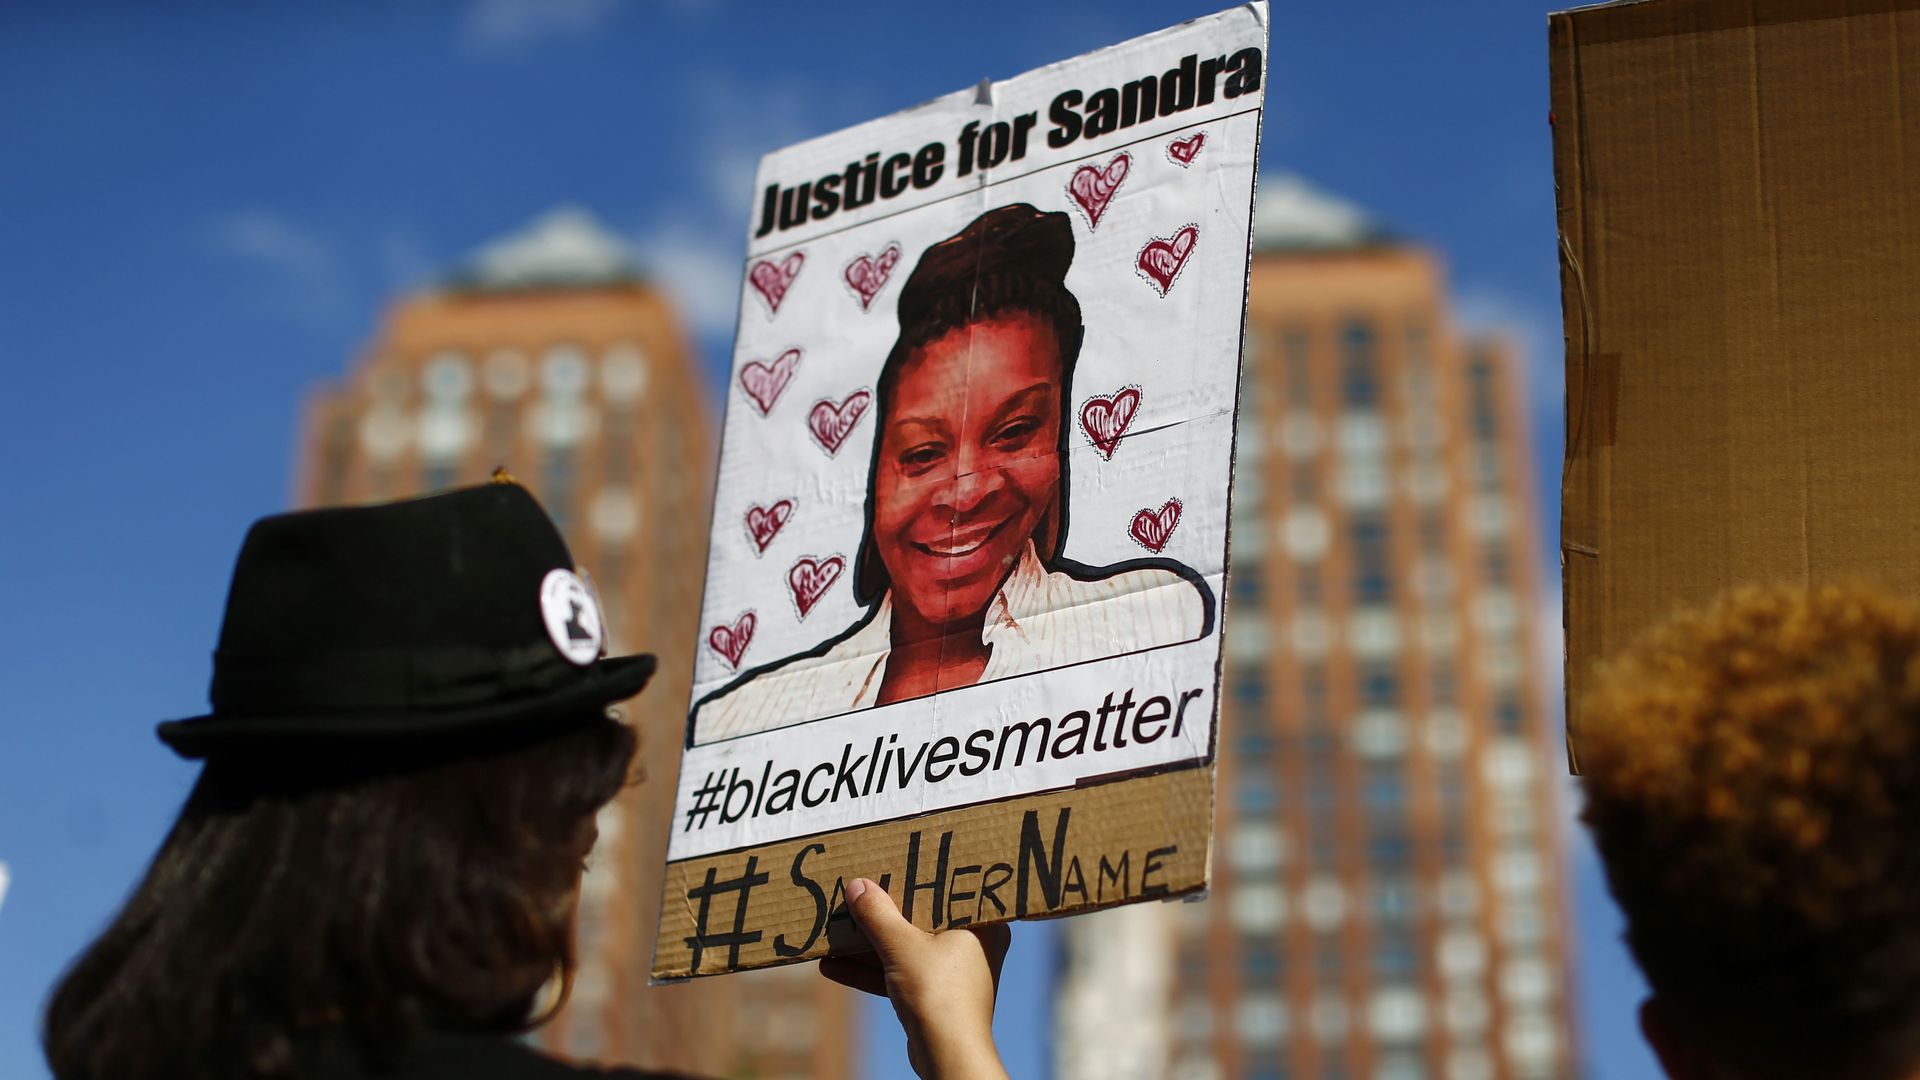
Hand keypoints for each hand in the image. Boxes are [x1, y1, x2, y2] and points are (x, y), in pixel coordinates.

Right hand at [819, 877, 1010, 1079]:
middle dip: (887, 911)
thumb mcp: (901, 946)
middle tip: (862, 889)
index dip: (924, 875)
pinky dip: (872, 970)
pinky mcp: (934, 997)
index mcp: (981, 924)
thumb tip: (857, 886)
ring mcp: (953, 973)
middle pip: (923, 918)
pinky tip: (832, 965)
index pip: (952, 889)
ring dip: (871, 943)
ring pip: (907, 949)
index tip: (898, 861)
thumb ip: (878, 915)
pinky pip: (901, 974)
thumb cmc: (938, 994)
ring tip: (836, 928)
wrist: (947, 1056)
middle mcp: (973, 945)